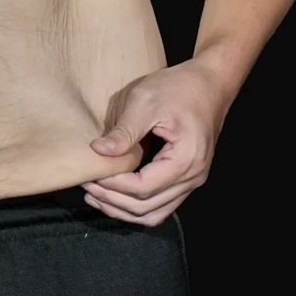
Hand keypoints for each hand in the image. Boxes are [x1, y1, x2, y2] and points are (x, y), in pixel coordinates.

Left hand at [84, 59, 230, 226]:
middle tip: (86, 186)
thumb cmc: (179, 88)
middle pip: (146, 207)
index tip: (89, 175)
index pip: (142, 188)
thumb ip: (124, 131)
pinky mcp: (185, 177)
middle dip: (111, 200)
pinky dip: (135, 205)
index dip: (112, 186)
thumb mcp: (145, 102)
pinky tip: (113, 195)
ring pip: (153, 213)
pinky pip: (159, 204)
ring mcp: (191, 180)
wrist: (209, 82)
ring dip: (122, 209)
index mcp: (185, 160)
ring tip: (94, 196)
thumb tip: (98, 152)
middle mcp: (193, 177)